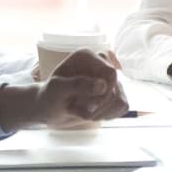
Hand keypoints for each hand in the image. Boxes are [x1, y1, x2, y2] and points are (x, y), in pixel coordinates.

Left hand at [0, 49, 128, 129]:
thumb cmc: (50, 95)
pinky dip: (107, 115)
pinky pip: (122, 107)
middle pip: (115, 89)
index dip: (102, 94)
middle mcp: (101, 64)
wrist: (49, 108)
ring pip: (120, 101)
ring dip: (100, 113)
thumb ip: (78, 85)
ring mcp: (109, 80)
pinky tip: (92, 114)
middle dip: (97, 106)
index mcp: (88, 56)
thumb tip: (103, 85)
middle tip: (77, 108)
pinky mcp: (114, 93)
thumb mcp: (57, 89)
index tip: (87, 105)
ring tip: (82, 111)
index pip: (110, 73)